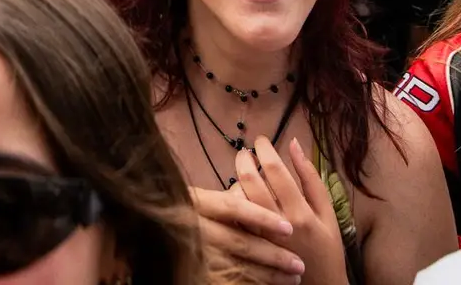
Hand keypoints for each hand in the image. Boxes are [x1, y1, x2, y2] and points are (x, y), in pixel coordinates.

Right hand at [191, 186, 305, 284]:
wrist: (162, 237)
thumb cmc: (192, 212)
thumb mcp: (204, 199)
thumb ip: (230, 197)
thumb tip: (265, 184)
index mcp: (198, 202)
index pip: (232, 207)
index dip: (260, 217)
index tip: (288, 228)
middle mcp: (197, 226)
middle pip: (240, 242)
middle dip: (272, 254)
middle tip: (299, 264)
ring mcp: (199, 252)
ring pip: (239, 266)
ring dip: (269, 275)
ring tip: (294, 278)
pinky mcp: (202, 272)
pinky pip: (232, 281)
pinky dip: (255, 283)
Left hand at [245, 138, 348, 284]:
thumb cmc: (327, 247)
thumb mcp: (327, 212)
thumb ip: (311, 178)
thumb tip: (295, 143)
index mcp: (299, 212)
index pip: (275, 169)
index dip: (264, 148)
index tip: (262, 140)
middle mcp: (277, 223)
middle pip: (250, 179)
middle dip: (244, 158)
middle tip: (246, 151)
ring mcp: (260, 236)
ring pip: (238, 197)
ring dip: (237, 179)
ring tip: (244, 172)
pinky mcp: (250, 245)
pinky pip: (235, 217)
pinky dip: (234, 200)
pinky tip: (241, 194)